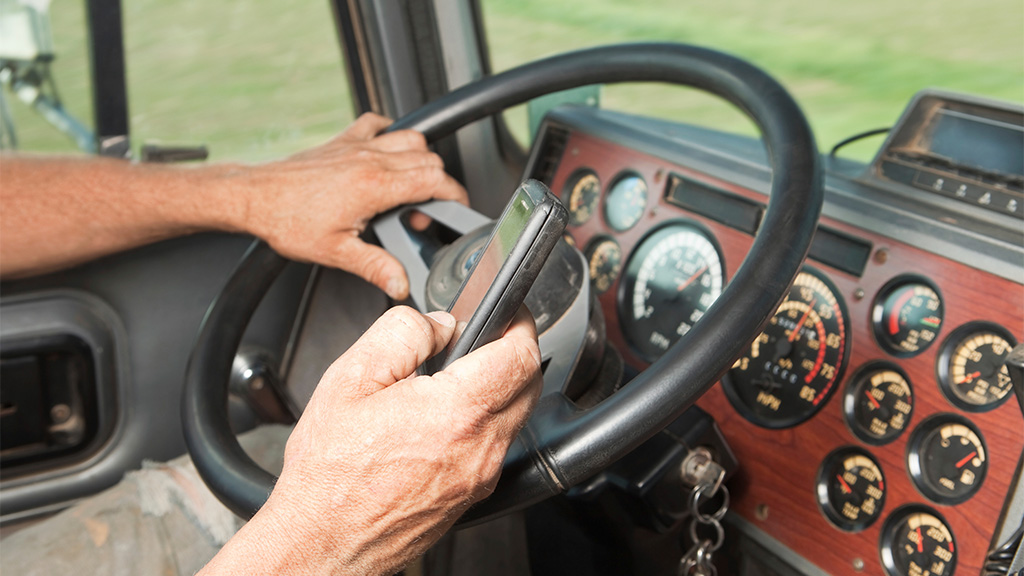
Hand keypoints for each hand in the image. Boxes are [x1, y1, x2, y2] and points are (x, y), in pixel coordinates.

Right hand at [201, 305, 542, 574]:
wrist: (323, 540)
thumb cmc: (329, 474)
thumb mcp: (351, 378)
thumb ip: (403, 334)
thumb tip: (440, 323)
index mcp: (455, 413)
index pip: (520, 355)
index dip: (518, 323)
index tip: (507, 311)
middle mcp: (479, 448)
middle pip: (529, 384)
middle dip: (515, 351)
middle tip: (483, 337)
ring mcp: (480, 476)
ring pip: (516, 415)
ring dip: (500, 387)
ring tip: (455, 376)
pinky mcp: (473, 494)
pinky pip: (497, 445)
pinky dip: (486, 420)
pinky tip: (445, 415)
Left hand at [244, 113, 467, 298]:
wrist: (254, 198)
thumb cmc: (287, 220)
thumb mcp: (336, 253)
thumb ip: (375, 267)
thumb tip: (401, 283)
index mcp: (374, 186)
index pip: (434, 180)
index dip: (453, 195)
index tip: (455, 208)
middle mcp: (369, 160)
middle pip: (428, 159)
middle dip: (437, 184)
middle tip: (420, 212)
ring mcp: (356, 146)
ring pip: (411, 138)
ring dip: (420, 159)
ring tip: (409, 186)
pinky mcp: (343, 140)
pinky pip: (379, 124)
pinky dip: (391, 135)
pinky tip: (387, 155)